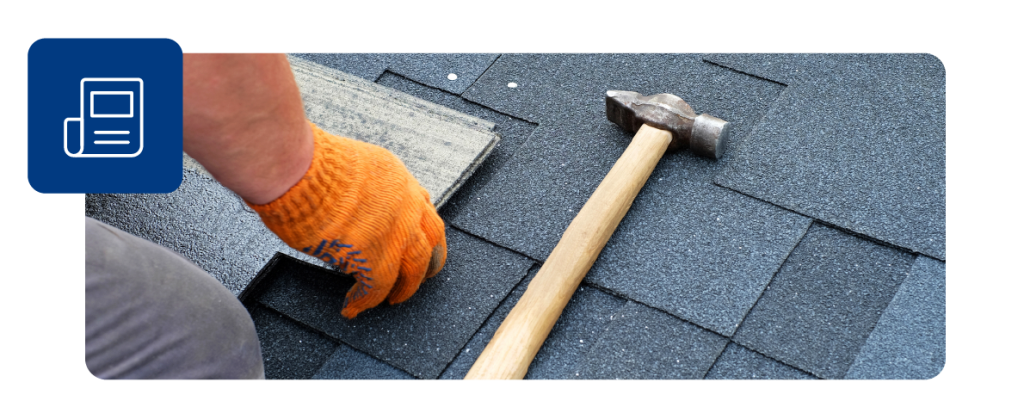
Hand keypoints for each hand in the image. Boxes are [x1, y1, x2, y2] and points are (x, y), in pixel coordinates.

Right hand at [249, 122, 446, 317]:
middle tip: (423, 277)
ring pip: (414, 268)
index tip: (419, 240)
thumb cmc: (308, 163)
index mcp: (398, 179)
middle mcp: (406, 205)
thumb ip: (361, 187)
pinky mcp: (375, 257)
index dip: (420, 228)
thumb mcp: (350, 165)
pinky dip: (364, 301)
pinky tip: (352, 306)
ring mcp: (395, 232)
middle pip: (432, 240)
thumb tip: (348, 205)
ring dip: (405, 288)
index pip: (423, 207)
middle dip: (429, 262)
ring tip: (394, 300)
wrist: (299, 171)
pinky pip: (377, 288)